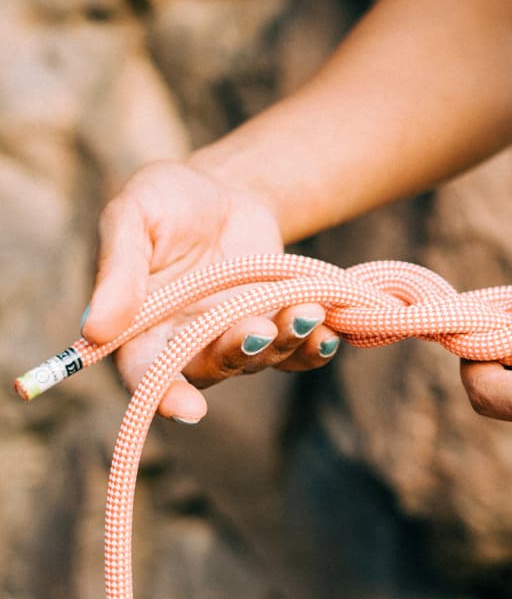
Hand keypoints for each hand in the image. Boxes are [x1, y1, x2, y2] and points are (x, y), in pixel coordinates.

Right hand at [83, 160, 338, 421]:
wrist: (223, 191)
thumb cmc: (166, 202)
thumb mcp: (133, 216)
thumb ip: (117, 268)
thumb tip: (94, 330)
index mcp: (140, 328)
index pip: (143, 375)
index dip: (163, 395)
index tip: (188, 408)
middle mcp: (185, 345)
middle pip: (210, 369)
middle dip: (238, 352)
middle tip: (259, 326)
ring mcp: (232, 340)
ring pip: (258, 359)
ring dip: (284, 341)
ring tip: (307, 311)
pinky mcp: (273, 329)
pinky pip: (295, 354)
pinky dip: (315, 348)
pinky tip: (331, 330)